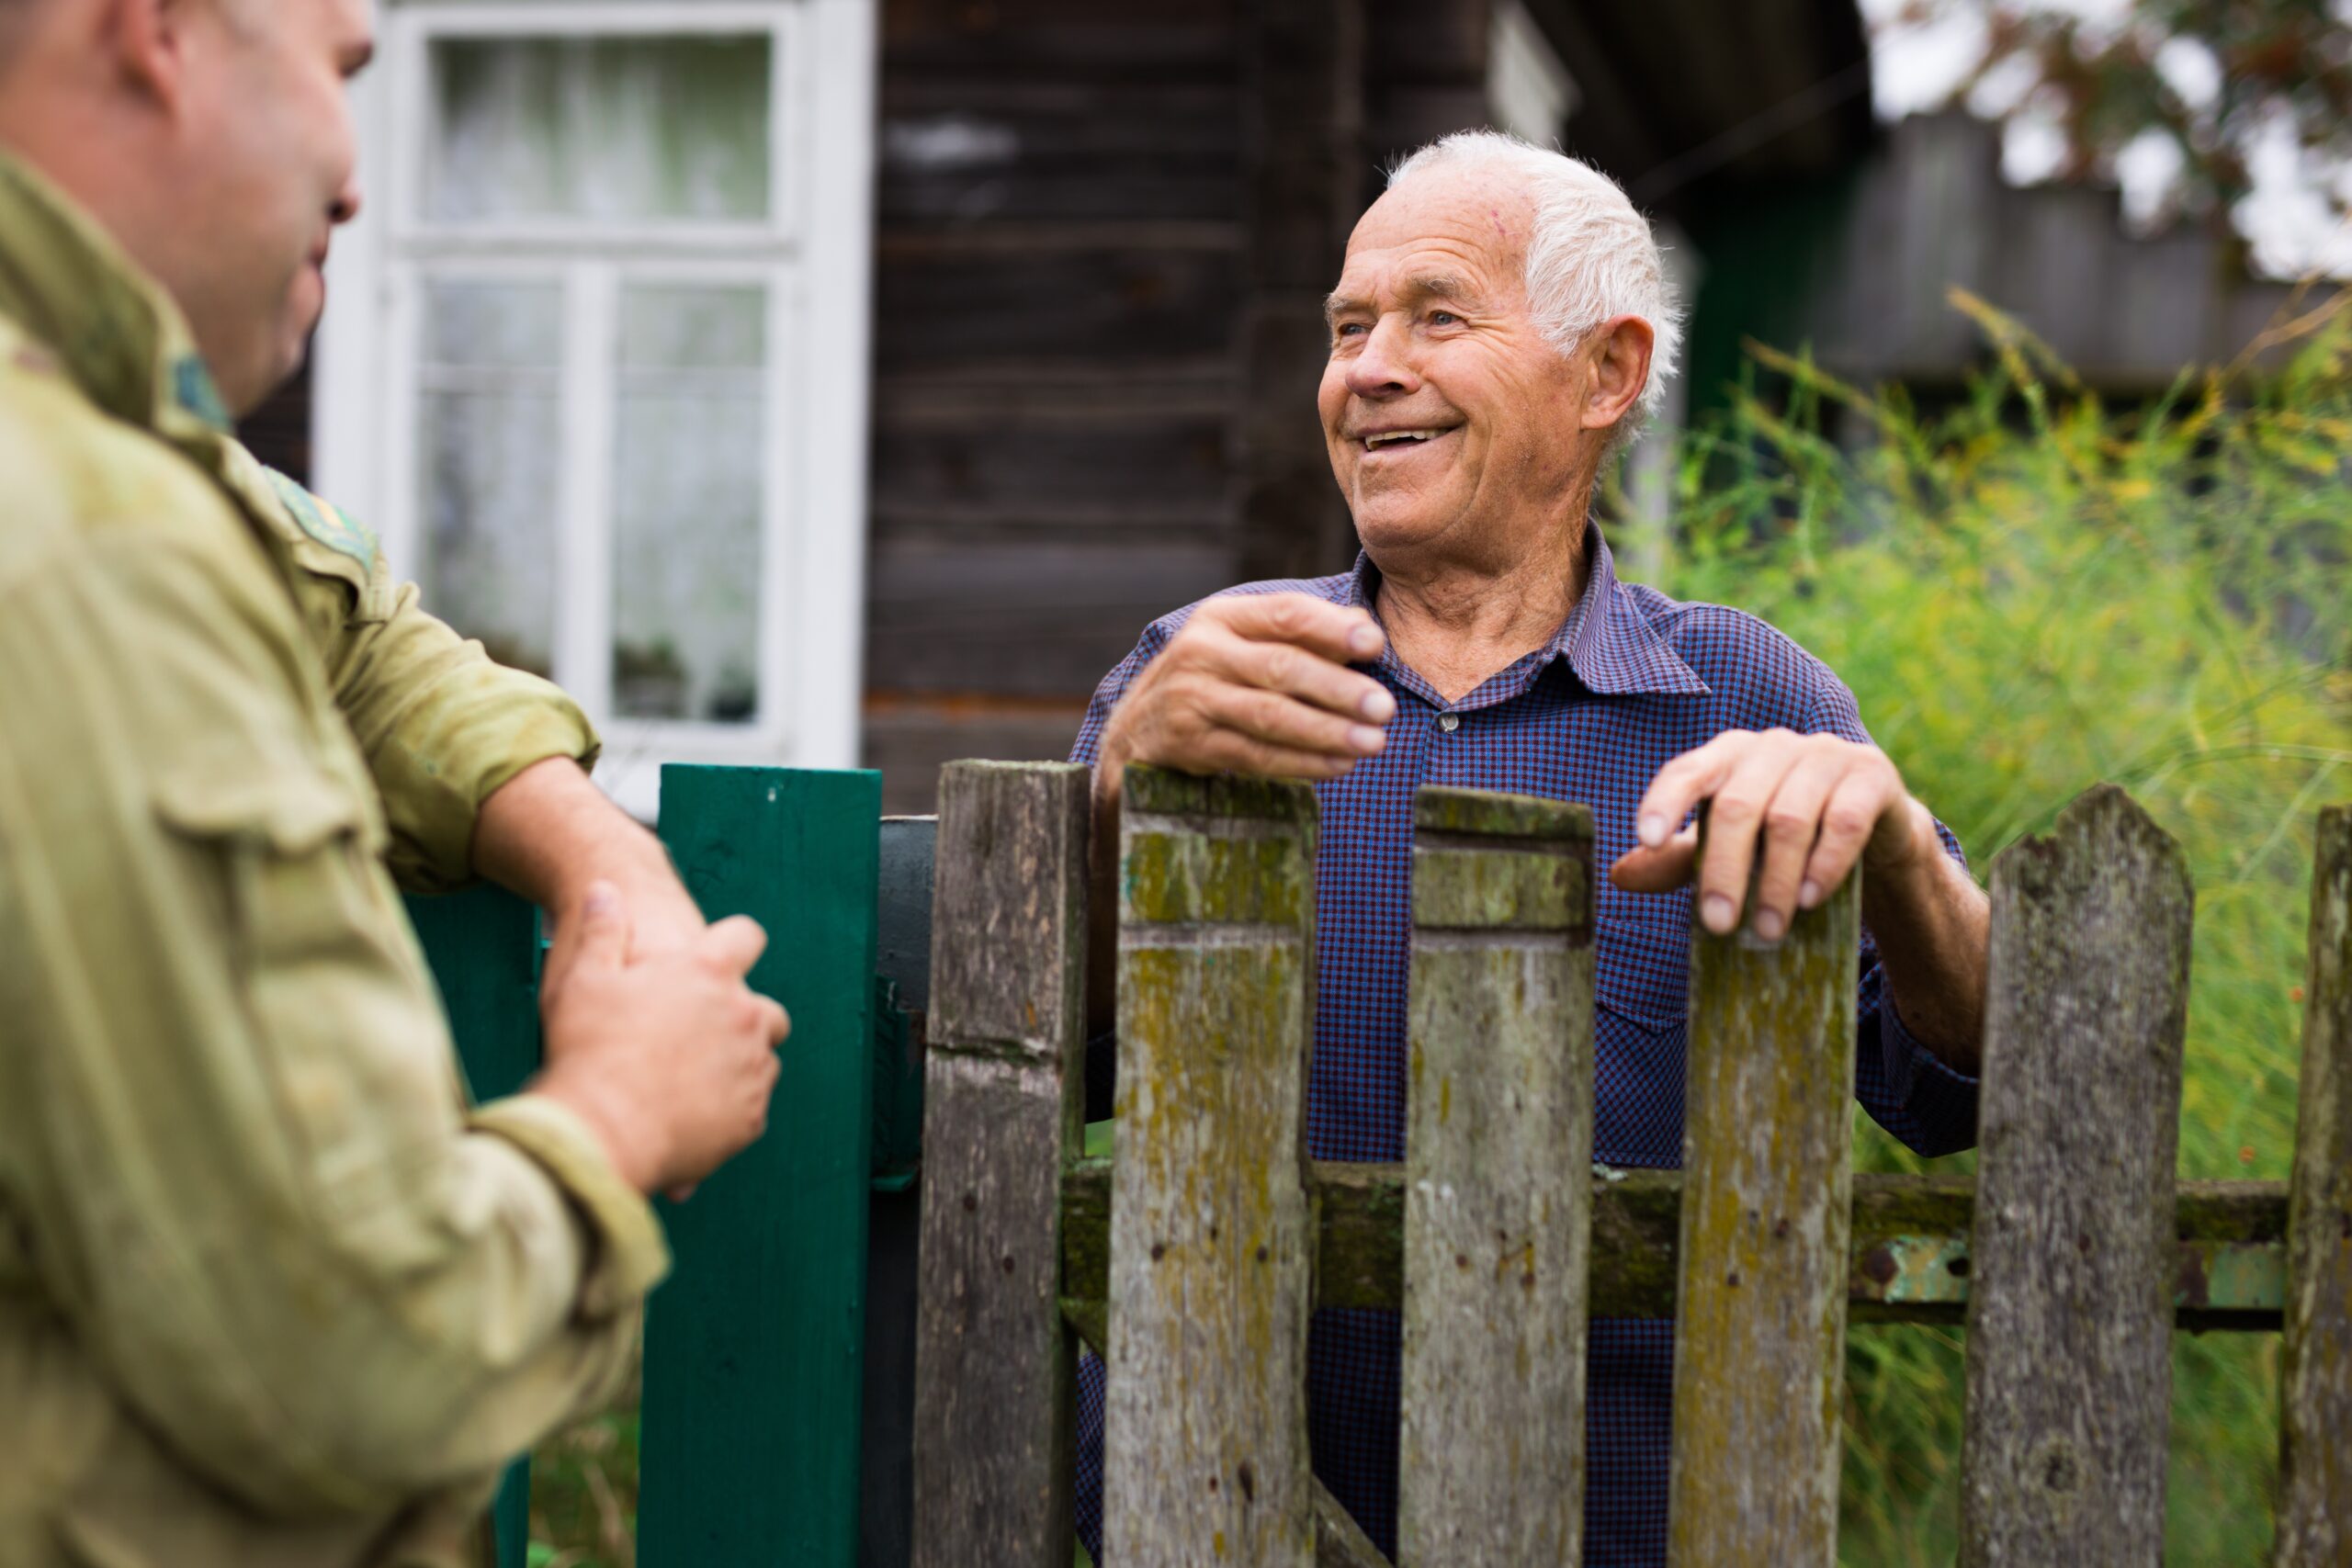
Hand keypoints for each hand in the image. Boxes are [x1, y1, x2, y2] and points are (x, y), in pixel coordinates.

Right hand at [531, 882, 790, 1193]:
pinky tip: (694, 1113)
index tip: (718, 958)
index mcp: (708, 972)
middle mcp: (743, 1015)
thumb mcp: (584, 978)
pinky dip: (732, 1107)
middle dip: (743, 1015)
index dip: (734, 943)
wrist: (600, 1130)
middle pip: (767, 1008)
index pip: (746, 936)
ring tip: (692, 1076)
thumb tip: (605, 889)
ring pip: (763, 1058)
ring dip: (739, 1062)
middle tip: (702, 1032)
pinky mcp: (750, 1116)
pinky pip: (753, 1105)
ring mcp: (752, 1067)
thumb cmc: (589, 1050)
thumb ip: (603, 930)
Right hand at [1097, 593, 1395, 797]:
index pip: (1283, 614)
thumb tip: (1366, 630)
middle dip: (1338, 689)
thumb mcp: (1247, 644)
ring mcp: (1192, 699)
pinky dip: (1301, 762)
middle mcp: (1202, 652)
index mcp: (1222, 617)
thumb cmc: (1214, 678)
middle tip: (1385, 708)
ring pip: (1269, 716)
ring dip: (1326, 731)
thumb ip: (1306, 636)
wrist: (1137, 729)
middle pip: (1280, 667)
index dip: (1332, 628)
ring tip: (1373, 743)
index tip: (1375, 644)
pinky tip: (1339, 765)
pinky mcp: (1190, 744)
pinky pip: (1255, 755)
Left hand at [1609, 729, 1935, 941]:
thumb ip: (1678, 859)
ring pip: (1789, 818)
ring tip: (1768, 930)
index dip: (1665, 802)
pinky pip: (1844, 821)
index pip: (1687, 771)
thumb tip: (1619, 876)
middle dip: (1723, 871)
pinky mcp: (1871, 777)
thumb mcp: (1728, 847)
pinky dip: (1824, 865)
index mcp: (1728, 756)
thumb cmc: (1781, 835)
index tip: (1649, 840)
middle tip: (1719, 926)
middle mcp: (1772, 747)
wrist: (1872, 828)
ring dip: (1776, 881)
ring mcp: (1825, 755)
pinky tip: (1810, 900)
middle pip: (1737, 806)